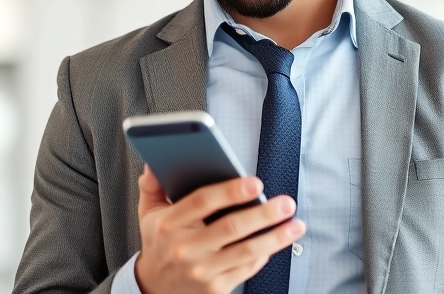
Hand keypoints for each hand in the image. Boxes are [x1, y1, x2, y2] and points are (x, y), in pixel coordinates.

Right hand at [133, 165, 304, 293]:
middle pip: (231, 227)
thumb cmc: (159, 245)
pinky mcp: (215, 288)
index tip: (255, 183)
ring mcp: (202, 270)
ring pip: (246, 251)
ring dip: (275, 237)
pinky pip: (246, 269)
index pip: (202, 202)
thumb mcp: (148, 214)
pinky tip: (279, 242)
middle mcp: (186, 248)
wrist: (154, 288)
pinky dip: (265, 255)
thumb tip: (155, 162)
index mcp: (169, 224)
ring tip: (295, 224)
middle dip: (263, 214)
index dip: (231, 191)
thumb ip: (153, 186)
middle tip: (286, 202)